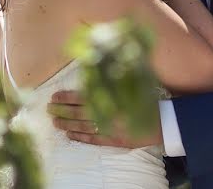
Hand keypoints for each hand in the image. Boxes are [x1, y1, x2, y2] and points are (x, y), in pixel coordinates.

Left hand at [47, 90, 162, 148]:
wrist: (163, 121)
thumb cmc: (147, 100)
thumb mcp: (131, 84)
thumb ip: (112, 81)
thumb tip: (93, 72)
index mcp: (111, 98)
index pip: (82, 97)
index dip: (67, 97)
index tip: (54, 95)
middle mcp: (108, 114)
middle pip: (79, 112)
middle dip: (62, 111)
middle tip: (49, 109)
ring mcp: (110, 129)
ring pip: (83, 127)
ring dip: (67, 124)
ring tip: (55, 122)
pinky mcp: (114, 140)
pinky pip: (93, 140)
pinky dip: (80, 138)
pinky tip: (70, 136)